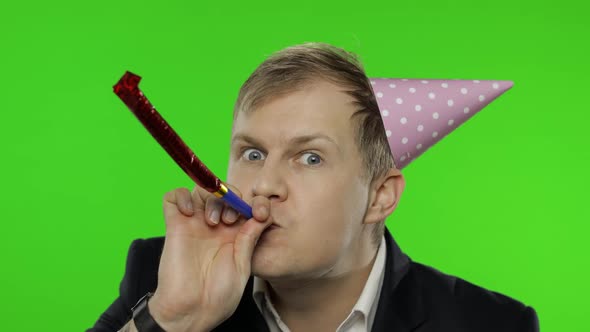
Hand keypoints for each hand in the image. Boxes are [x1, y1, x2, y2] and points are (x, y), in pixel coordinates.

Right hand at [148, 184, 272, 331]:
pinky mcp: (174, 225)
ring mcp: (194, 224)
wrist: (192, 310)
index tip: (261, 213)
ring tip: (213, 222)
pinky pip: (173, 197)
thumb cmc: (218, 295)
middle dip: (232, 198)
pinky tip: (190, 213)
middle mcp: (215, 225)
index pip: (245, 204)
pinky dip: (182, 196)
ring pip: (201, 189)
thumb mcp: (243, 265)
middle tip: (231, 220)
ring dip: (210, 197)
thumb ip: (250, 238)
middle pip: (224, 192)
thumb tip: (262, 215)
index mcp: (234, 234)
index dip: (256, 202)